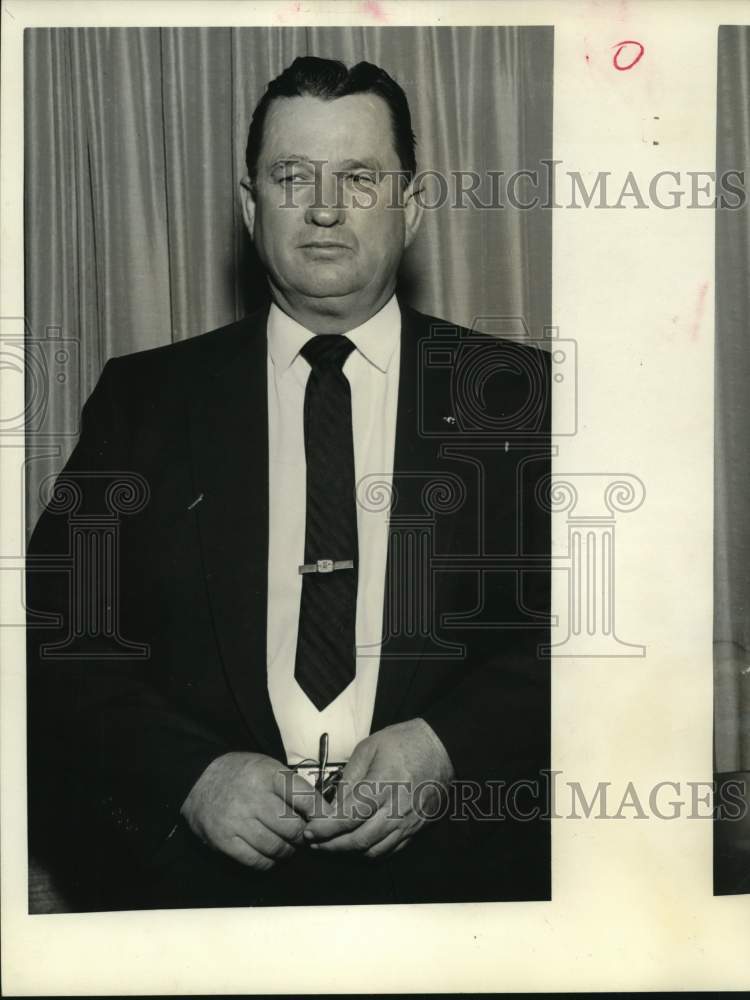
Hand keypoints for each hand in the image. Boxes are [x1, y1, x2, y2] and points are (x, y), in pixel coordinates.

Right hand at [181, 751, 323, 870]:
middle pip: (294, 828)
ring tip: (286, 844)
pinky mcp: (224, 842)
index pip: (306, 798)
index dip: (321, 814)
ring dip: (288, 850)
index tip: (326, 822)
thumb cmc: (241, 774)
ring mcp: (237, 821)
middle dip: (303, 835)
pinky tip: (269, 853)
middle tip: (301, 833)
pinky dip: (269, 861)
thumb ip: (292, 787)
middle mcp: (253, 797)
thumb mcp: (267, 767)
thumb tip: (321, 813)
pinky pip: (257, 861)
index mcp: (268, 774)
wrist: (197, 779)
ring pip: (278, 847)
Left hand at [303, 718, 453, 858]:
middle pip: (360, 839)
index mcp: (384, 784)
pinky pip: (390, 849)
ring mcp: (409, 821)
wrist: (442, 748)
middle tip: (314, 843)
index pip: (350, 816)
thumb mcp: (369, 747)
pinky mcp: (417, 828)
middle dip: (333, 845)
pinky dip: (370, 851)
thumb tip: (333, 805)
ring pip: (374, 849)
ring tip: (331, 845)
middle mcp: (397, 808)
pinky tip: (357, 844)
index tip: (310, 832)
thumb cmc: (403, 742)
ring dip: (349, 852)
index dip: (327, 829)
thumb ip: (350, 777)